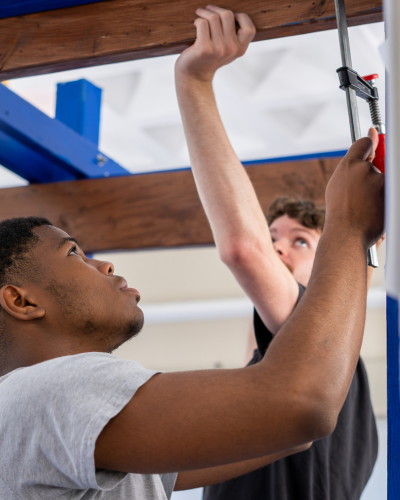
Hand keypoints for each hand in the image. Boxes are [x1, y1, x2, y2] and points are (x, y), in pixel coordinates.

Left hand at [175, 5, 255, 81]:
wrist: (195, 75)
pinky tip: (195, 25)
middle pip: (228, 15)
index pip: (249, 29)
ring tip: (200, 15)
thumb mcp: (228, 51)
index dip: (241, 17)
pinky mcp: (204, 48)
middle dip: (216, 9)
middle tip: (208, 9)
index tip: (229, 16)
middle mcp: (231, 49)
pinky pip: (202, 23)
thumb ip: (234, 36)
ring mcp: (218, 49)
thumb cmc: (210, 58)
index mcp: (240, 50)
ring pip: (213, 17)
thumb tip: (229, 12)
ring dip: (204, 13)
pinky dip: (197, 21)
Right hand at [325, 131, 384, 248]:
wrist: (347, 235)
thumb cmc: (341, 212)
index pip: (364, 143)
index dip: (369, 147)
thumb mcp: (339, 184)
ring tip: (364, 207)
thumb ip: (354, 161)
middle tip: (360, 194)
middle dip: (372, 176)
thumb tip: (372, 136)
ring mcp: (380, 181)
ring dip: (378, 191)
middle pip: (376, 165)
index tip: (372, 148)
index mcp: (349, 166)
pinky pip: (389, 190)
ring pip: (384, 180)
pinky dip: (385, 199)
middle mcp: (365, 170)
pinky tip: (372, 210)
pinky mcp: (391, 193)